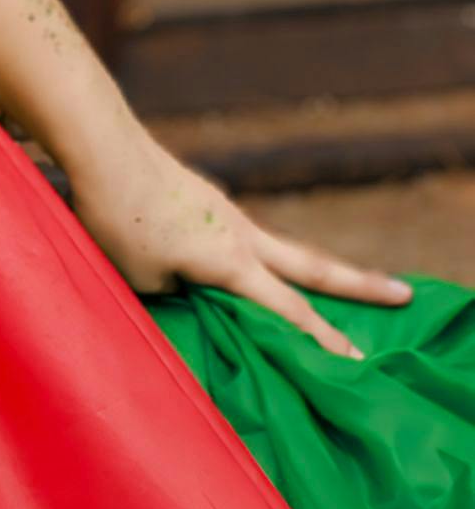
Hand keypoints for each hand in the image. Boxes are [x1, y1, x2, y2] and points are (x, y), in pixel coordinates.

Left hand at [68, 135, 407, 359]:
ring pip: (282, 249)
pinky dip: (261, 258)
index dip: (322, 338)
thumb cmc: (119, 222)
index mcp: (232, 261)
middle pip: (313, 264)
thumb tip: (190, 291)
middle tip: (403, 293)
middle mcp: (242, 234)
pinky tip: (247, 265)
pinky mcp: (207, 200)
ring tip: (345, 286)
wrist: (105, 149)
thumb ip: (177, 295)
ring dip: (314, 269)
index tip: (356, 359)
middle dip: (360, 284)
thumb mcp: (146, 280)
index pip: (288, 308)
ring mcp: (228, 212)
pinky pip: (245, 239)